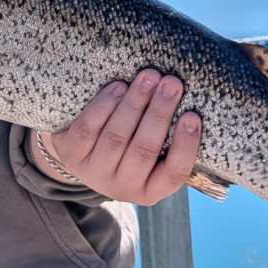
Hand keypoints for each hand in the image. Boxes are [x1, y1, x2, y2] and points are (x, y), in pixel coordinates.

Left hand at [37, 71, 200, 204]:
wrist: (80, 153)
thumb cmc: (128, 147)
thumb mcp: (152, 155)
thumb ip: (168, 139)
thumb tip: (195, 100)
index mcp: (150, 191)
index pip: (174, 174)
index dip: (185, 146)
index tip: (193, 116)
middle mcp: (122, 187)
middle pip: (144, 150)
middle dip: (159, 113)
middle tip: (172, 83)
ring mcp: (95, 173)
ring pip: (116, 137)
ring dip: (135, 104)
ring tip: (149, 77)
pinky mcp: (72, 156)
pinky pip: (88, 129)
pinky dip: (104, 106)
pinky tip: (118, 86)